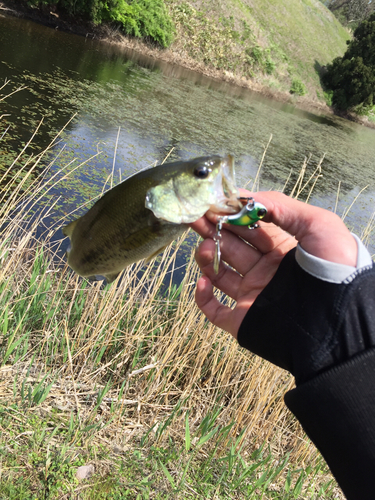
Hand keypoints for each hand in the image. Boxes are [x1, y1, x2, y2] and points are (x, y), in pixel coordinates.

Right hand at [190, 190, 356, 338]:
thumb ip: (282, 206)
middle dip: (212, 229)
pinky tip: (204, 281)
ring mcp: (252, 295)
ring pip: (219, 273)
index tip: (212, 203)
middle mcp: (264, 270)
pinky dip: (203, 297)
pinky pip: (215, 310)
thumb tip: (244, 197)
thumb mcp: (318, 225)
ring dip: (207, 257)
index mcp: (280, 248)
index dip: (230, 214)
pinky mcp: (242, 321)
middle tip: (194, 216)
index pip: (247, 227)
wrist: (339, 324)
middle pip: (230, 245)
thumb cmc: (335, 269)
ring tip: (206, 248)